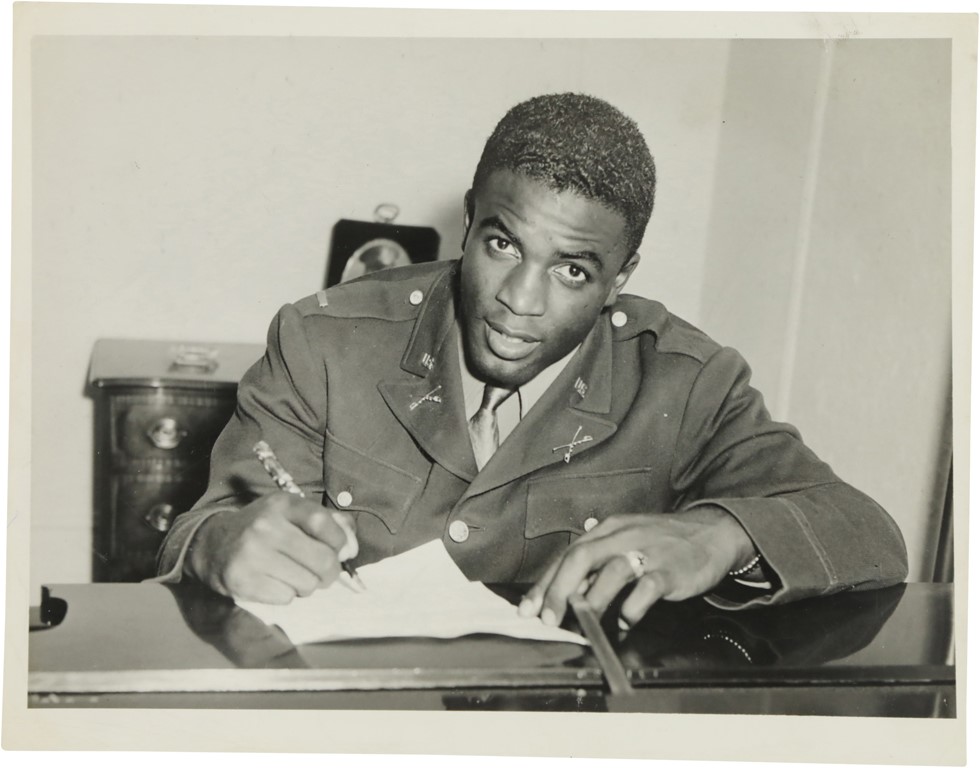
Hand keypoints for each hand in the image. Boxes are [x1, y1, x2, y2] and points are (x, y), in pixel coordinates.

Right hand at [186, 493, 357, 603]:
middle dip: (329, 571)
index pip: (324, 524)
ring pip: (307, 584)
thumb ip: (332, 524)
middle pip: (322, 560)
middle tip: (321, 572)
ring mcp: (252, 555)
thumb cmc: (266, 529)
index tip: (337, 549)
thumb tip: (351, 549)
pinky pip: (286, 598)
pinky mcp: (242, 581)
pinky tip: (275, 582)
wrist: (213, 544)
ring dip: (307, 585)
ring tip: (293, 574)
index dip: (340, 542)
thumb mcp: (295, 514)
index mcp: (283, 505)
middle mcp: (266, 527)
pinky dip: (287, 594)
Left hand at [518, 506, 754, 628]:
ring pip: (613, 570)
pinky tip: (627, 621)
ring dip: (592, 599)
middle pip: (582, 557)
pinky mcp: (672, 569)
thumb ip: (597, 563)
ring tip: (582, 621)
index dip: (545, 582)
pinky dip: (634, 606)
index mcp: (608, 529)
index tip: (528, 608)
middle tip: (548, 619)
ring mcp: (649, 551)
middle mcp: (624, 536)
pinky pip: (649, 588)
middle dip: (559, 590)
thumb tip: (563, 590)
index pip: (568, 554)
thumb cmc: (662, 543)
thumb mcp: (625, 542)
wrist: (712, 532)